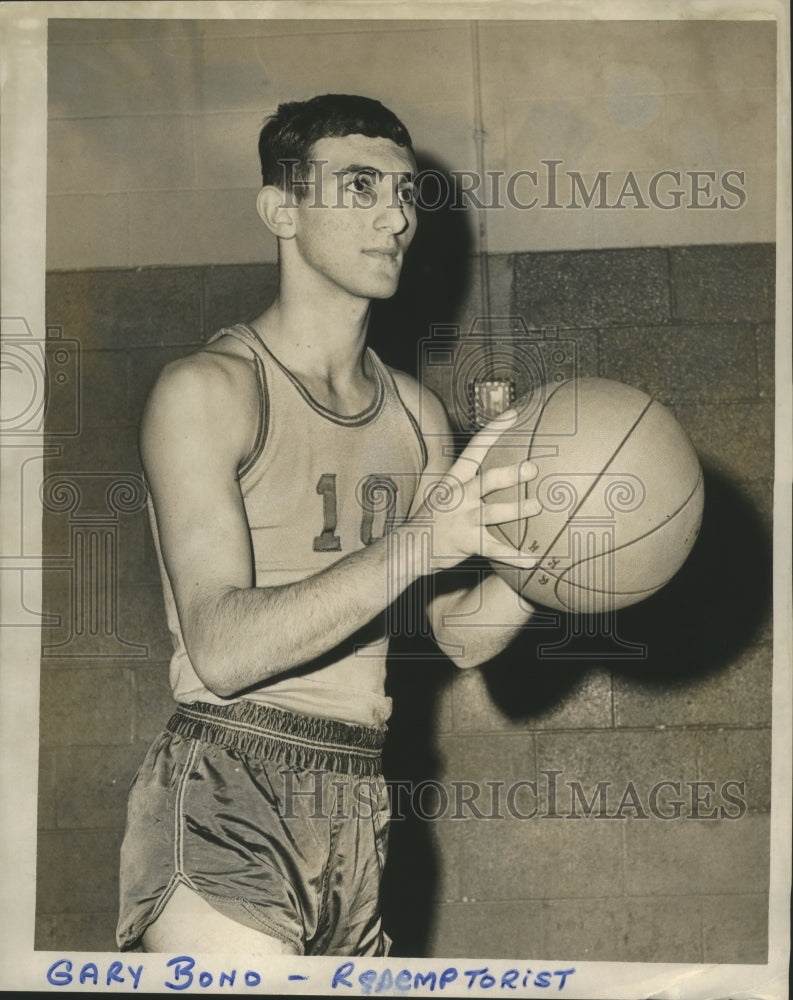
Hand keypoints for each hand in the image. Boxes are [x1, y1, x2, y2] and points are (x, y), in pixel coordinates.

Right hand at [407, 409, 541, 572]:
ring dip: (517, 509)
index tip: (514, 414)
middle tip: (532, 468)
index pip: (475, 448)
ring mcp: (463, 519)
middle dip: (510, 474)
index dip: (494, 430)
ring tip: (538, 505)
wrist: (410, 547)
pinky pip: (495, 549)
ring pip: (494, 512)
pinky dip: (514, 556)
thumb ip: (464, 477)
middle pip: (487, 480)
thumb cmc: (433, 517)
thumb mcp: (442, 490)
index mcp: (455, 480)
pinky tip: (533, 560)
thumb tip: (489, 463)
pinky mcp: (467, 542)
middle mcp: (459, 496)